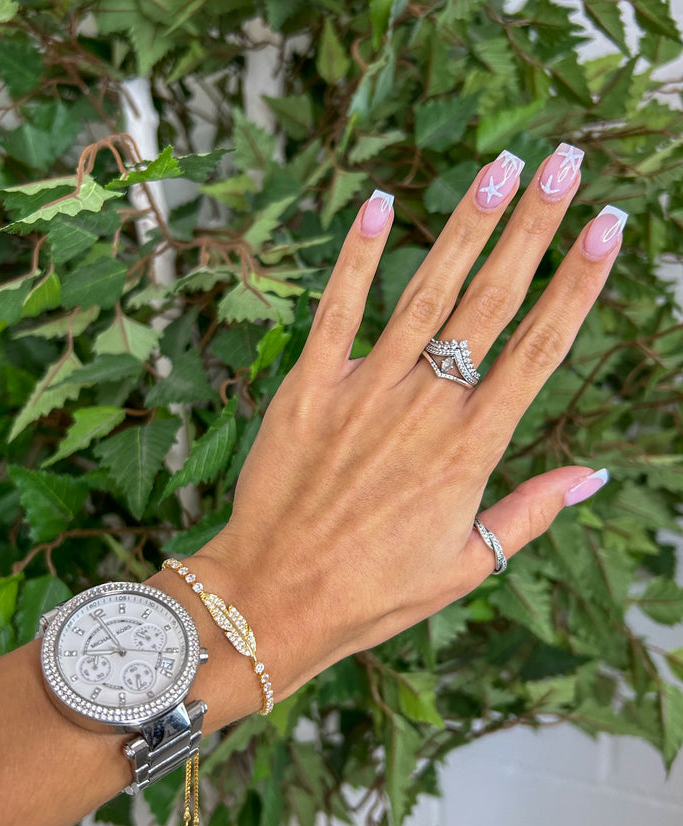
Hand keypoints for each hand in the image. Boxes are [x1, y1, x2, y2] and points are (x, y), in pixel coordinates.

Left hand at [193, 145, 620, 698]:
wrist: (276, 600)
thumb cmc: (374, 592)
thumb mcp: (468, 564)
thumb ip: (532, 511)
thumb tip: (594, 475)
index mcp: (472, 449)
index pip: (541, 348)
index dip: (580, 282)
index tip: (609, 227)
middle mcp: (425, 409)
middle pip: (493, 302)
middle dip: (534, 227)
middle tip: (565, 164)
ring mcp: (364, 392)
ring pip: (426, 293)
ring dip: (465, 225)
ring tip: (500, 166)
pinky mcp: (308, 389)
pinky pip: (336, 311)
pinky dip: (357, 257)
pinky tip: (381, 203)